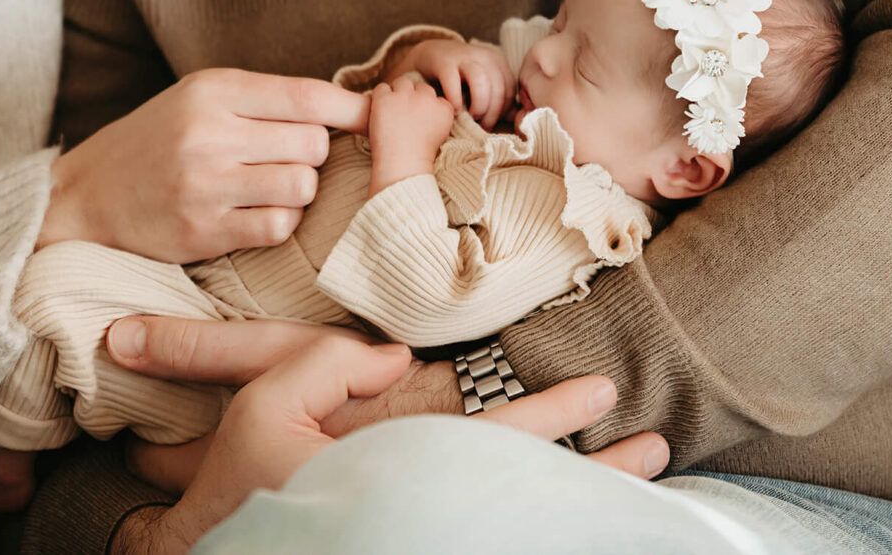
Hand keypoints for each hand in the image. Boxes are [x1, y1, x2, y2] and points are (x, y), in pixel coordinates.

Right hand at [40, 69, 367, 263]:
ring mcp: (205, 184)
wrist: (86, 196)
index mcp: (212, 89)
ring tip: (267, 186)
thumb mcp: (200, 98)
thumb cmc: (157, 141)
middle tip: (286, 159)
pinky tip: (256, 214)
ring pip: (302, 187)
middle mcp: (208, 132)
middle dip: (313, 154)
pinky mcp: (203, 231)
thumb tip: (350, 106)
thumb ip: (265, 99)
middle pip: (314, 144)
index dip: (351, 108)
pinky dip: (279, 222)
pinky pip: (278, 227)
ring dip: (298, 190)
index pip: (307, 95)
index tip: (373, 117)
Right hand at [106, 317, 668, 554]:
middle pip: (531, 496)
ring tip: (641, 485)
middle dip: (599, 476)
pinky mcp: (412, 550)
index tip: (603, 391)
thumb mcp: (265, 405)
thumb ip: (330, 365)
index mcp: (395, 478)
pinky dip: (536, 524)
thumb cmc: (237, 488)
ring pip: (523, 526)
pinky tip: (568, 515)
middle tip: (654, 446)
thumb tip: (398, 355)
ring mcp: (425, 542)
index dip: (556, 414)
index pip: (497, 443)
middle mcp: (424, 520)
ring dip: (583, 508)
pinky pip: (490, 537)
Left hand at [366, 76, 455, 195]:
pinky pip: (382, 87)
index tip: (418, 117)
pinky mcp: (385, 98)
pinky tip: (379, 109)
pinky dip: (380, 97)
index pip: (434, 96)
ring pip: (402, 82)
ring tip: (391, 108)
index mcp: (443, 108)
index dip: (425, 105)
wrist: (400, 164)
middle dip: (413, 96)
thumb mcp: (439, 134)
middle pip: (420, 87)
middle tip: (403, 111)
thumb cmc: (418, 155)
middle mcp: (425, 98)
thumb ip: (438, 116)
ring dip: (397, 92)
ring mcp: (404, 96)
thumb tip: (431, 104)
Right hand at [396, 39, 516, 126]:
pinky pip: (454, 84)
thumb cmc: (458, 76)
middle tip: (480, 126)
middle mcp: (484, 56)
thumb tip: (516, 117)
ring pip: (481, 84)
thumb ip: (499, 99)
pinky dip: (455, 101)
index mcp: (497, 61)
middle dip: (491, 114)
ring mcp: (464, 56)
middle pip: (498, 89)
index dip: (502, 112)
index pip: (509, 91)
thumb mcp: (481, 84)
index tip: (489, 123)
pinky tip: (453, 110)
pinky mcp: (443, 62)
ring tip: (469, 117)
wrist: (429, 54)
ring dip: (478, 107)